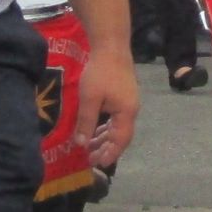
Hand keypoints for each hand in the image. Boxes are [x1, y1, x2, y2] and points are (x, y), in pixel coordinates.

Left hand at [79, 46, 140, 168]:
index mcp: (126, 113)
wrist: (111, 46)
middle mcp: (131, 110)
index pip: (121, 141)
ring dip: (105, 138)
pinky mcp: (123, 95)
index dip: (111, 154)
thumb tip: (80, 144)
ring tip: (90, 148)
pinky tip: (96, 130)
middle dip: (107, 149)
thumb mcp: (89, 99)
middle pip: (121, 136)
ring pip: (118, 127)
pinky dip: (106, 127)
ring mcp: (128, 102)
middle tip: (91, 159)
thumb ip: (86, 123)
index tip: (99, 165)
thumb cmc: (100, 73)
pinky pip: (116, 118)